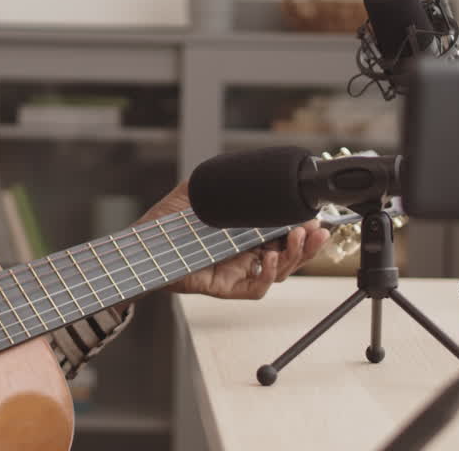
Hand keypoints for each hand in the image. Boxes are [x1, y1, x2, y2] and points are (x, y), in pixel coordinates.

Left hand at [137, 179, 330, 299]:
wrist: (141, 242)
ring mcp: (238, 271)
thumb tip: (249, 170)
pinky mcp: (225, 286)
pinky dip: (267, 275)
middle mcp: (247, 253)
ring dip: (294, 256)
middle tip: (316, 230)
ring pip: (279, 272)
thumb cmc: (169, 219)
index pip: (285, 232)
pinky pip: (255, 288)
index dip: (304, 227)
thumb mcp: (201, 190)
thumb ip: (224, 180)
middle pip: (290, 255)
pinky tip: (267, 258)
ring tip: (297, 239)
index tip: (314, 216)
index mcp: (246, 232)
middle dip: (309, 244)